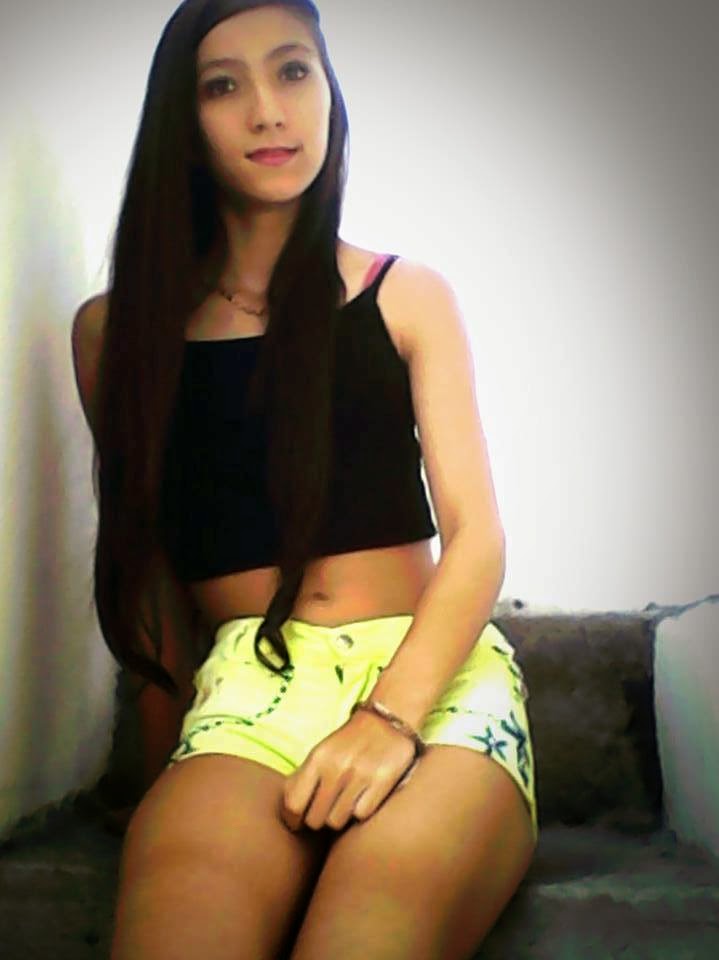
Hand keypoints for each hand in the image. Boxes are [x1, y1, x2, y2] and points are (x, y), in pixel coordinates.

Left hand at [281, 709, 418, 831]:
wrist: (387, 720)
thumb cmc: (348, 741)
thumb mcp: (321, 752)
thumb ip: (303, 778)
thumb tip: (288, 810)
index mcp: (317, 758)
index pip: (293, 804)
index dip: (292, 820)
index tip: (297, 823)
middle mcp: (337, 767)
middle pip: (315, 819)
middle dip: (318, 818)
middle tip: (325, 809)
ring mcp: (361, 775)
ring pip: (337, 821)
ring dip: (339, 816)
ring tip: (344, 802)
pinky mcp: (383, 781)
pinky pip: (361, 816)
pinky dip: (360, 811)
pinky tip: (362, 798)